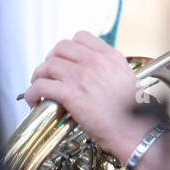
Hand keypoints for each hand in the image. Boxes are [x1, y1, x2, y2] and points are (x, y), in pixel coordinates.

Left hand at [23, 31, 142, 162]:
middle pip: (61, 47)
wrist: (135, 132)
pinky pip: (42, 86)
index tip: (63, 59)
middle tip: (49, 73)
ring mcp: (83, 76)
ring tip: (38, 86)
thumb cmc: (132, 116)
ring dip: (39, 75)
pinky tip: (35, 100)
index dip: (67, 48)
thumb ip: (110, 72)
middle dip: (50, 58)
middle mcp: (96, 62)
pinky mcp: (72, 93)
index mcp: (110, 58)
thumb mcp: (127, 82)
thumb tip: (93, 76)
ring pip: (48, 64)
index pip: (81, 38)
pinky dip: (33, 92)